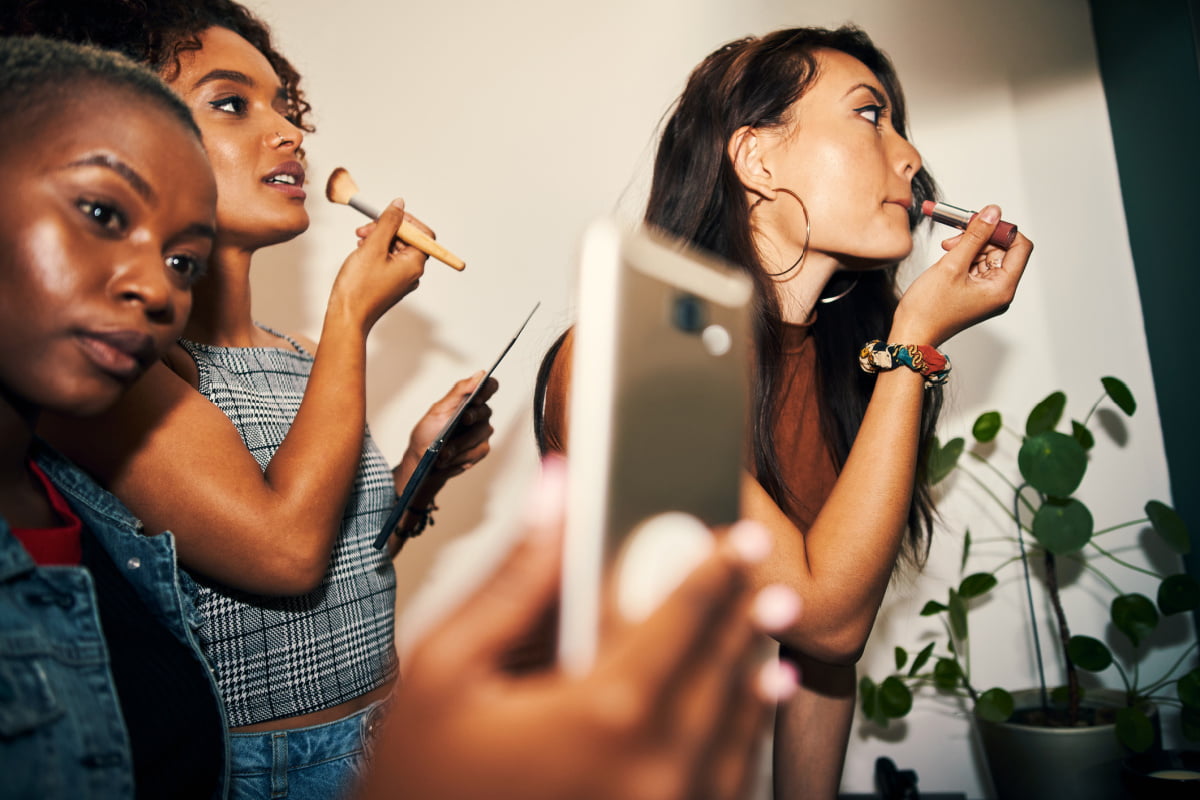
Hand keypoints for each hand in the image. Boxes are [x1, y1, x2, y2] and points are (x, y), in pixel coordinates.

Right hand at [329, 197, 431, 332]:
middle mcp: (412, 273)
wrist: (347, 317)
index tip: (389, 215)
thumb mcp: (373, 247)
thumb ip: (388, 223)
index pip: (423, 234)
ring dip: (379, 239)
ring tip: (360, 240)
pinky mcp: (390, 283)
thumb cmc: (359, 288)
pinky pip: (388, 260)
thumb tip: (399, 206)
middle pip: (408, 240)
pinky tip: (361, 250)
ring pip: (395, 249)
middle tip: (365, 229)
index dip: (407, 221)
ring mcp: (401, 279)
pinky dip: (376, 251)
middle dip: (387, 229)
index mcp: (414, 264)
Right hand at [358, 459, 797, 799]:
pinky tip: (741, 727)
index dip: (715, 569)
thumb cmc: (419, 777)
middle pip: (720, 675)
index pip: (681, 618)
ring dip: (752, 688)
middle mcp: (649, 769)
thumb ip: (515, 578)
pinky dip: (739, 750)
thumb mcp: (444, 666)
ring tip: (768, 651)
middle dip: (744, 623)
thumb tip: (557, 496)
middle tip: (768, 586)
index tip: (740, 538)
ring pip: (732, 738)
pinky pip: (720, 788)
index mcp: (602, 712)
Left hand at [395, 372, 497, 496]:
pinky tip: (450, 458)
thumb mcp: (438, 409)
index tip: (475, 398)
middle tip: (459, 423)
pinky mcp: (481, 449)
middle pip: (485, 411)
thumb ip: (459, 391)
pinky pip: (478, 450)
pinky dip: (461, 455)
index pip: (489, 386)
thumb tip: (480, 375)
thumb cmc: (428, 433)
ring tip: (443, 452)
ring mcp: (482, 432)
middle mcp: (479, 414)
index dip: (487, 389)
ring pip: (480, 433)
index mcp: (469, 399)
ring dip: (459, 443)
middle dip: (468, 419)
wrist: (422, 461)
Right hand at [891, 204, 1032, 345]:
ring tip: (946, 251)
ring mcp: (988, 294)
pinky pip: (977, 267)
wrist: (911, 334)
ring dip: (969, 247)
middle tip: (954, 238)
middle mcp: (1000, 292)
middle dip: (981, 238)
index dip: (1002, 230)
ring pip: (988, 256)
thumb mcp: (952, 265)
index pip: (1021, 247)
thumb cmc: (928, 310)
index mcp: (1002, 288)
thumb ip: (975, 236)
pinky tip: (948, 260)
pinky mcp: (975, 294)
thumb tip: (993, 212)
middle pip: (1003, 250)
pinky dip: (964, 258)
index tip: (980, 223)